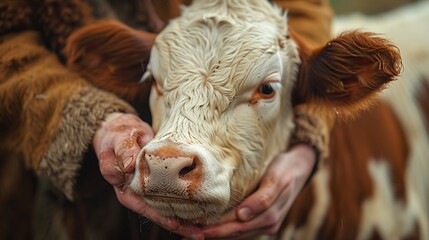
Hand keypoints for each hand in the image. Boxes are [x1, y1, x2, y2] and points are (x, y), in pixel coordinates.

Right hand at [93, 112, 203, 239]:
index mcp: (124, 187)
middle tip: (197, 234)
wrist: (121, 131)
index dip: (160, 216)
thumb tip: (129, 167)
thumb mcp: (119, 139)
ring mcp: (146, 191)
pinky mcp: (157, 184)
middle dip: (176, 225)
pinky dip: (183, 207)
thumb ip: (123, 150)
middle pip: (156, 213)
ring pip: (164, 210)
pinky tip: (199, 214)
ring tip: (201, 231)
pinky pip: (170, 199)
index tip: (175, 223)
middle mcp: (135, 194)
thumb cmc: (119, 135)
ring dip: (182, 221)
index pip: (143, 205)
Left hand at [202, 144, 315, 238]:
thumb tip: (243, 215)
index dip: (216, 227)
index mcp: (270, 215)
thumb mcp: (277, 179)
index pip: (237, 226)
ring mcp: (266, 225)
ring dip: (216, 233)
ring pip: (236, 234)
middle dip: (211, 232)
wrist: (300, 167)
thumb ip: (263, 198)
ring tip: (193, 229)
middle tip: (187, 229)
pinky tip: (210, 226)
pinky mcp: (262, 221)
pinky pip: (241, 230)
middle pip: (234, 233)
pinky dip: (226, 229)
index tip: (196, 226)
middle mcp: (268, 224)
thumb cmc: (285, 169)